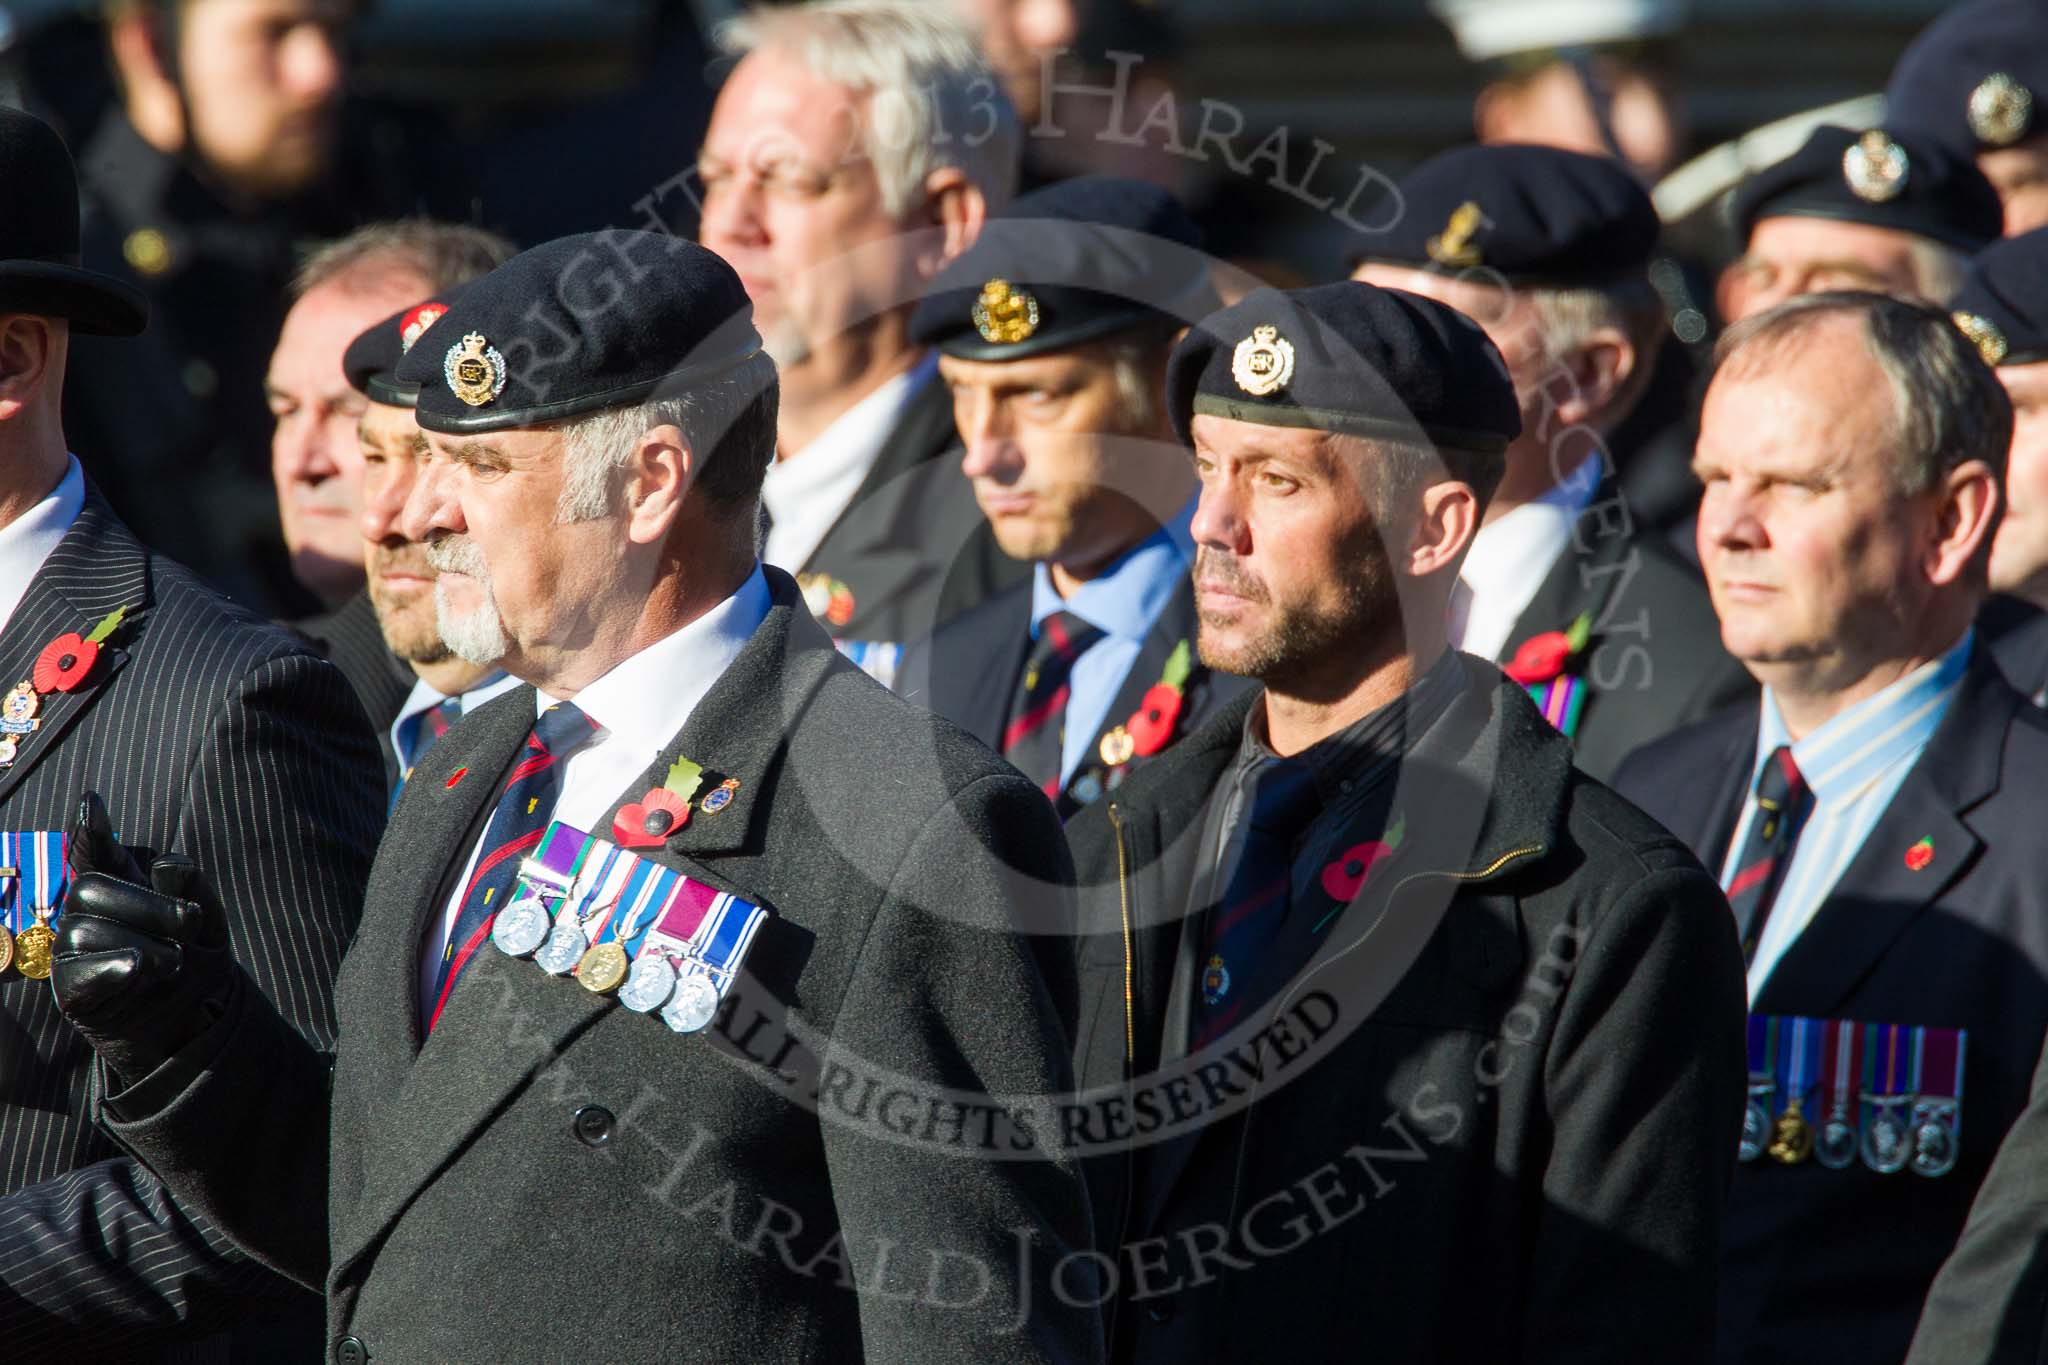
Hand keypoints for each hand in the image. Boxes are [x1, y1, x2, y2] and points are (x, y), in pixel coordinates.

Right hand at [52, 792, 232, 1082]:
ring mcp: (73, 951)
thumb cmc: (197, 956)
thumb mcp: (208, 915)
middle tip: (190, 924)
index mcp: (119, 883)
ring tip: (174, 962)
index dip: (90, 828)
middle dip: (150, 903)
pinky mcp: (72, 991)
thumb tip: (166, 866)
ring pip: (86, 930)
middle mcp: (86, 911)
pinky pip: (80, 971)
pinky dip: (114, 967)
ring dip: (146, 945)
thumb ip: (191, 884)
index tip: (92, 802)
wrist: (200, 1017)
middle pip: (91, 887)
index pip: (95, 849)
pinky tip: (138, 967)